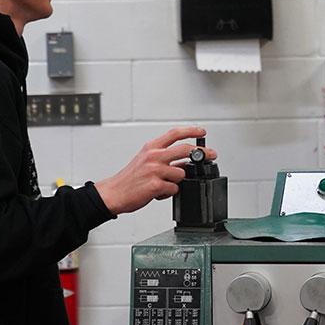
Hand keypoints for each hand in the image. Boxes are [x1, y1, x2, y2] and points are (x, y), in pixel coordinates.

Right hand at [94, 126, 217, 215]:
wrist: (113, 193)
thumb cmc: (129, 178)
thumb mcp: (145, 161)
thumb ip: (164, 158)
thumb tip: (185, 163)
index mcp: (151, 148)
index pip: (174, 133)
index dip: (191, 130)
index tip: (202, 131)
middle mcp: (153, 156)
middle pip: (185, 149)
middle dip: (202, 153)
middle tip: (211, 155)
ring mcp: (154, 170)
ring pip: (182, 173)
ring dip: (177, 181)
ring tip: (165, 184)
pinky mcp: (155, 185)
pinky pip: (174, 188)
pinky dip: (169, 192)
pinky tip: (159, 192)